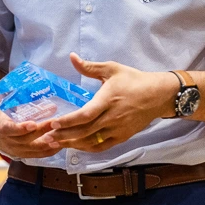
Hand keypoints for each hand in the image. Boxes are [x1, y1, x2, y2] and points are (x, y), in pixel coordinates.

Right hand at [0, 107, 58, 158]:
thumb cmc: (4, 115)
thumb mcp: (8, 106)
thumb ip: (23, 102)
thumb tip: (49, 103)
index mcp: (2, 126)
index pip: (10, 129)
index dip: (21, 128)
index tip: (33, 124)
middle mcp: (8, 141)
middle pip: (26, 139)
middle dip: (41, 131)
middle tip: (54, 124)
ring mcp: (15, 150)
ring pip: (33, 149)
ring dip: (48, 143)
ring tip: (60, 136)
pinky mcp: (22, 156)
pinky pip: (37, 155)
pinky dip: (49, 151)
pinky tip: (59, 145)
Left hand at [47, 53, 177, 151]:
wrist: (158, 95)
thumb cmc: (133, 80)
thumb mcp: (112, 69)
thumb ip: (90, 66)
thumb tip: (72, 57)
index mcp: (108, 100)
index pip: (85, 115)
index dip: (68, 121)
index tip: (53, 123)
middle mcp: (112, 118)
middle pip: (85, 131)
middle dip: (64, 135)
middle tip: (46, 138)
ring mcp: (117, 130)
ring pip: (91, 141)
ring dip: (72, 144)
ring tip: (55, 143)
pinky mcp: (122, 137)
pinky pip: (101, 147)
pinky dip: (87, 148)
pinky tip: (75, 146)